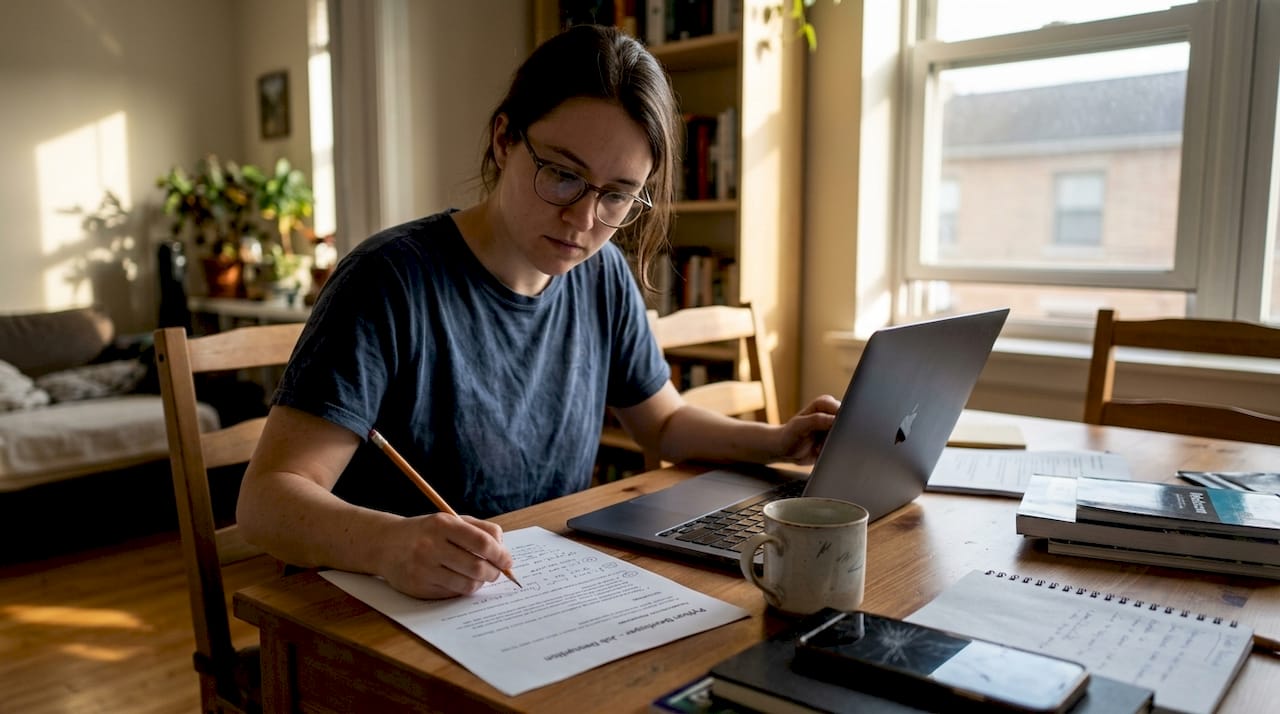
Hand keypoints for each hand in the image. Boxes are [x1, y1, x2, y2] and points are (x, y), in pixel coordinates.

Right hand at [379, 513, 514, 598]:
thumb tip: (503, 550)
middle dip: (493, 572)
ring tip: (479, 576)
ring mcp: (423, 569)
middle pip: (477, 566)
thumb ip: (479, 529)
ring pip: (466, 584)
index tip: (507, 561)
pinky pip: (452, 594)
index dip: (500, 554)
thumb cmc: (426, 532)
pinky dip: (462, 589)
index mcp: (442, 525)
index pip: (482, 542)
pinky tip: (460, 580)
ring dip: (480, 583)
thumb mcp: (450, 520)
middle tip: (496, 572)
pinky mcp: (418, 587)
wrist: (386, 544)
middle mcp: (431, 546)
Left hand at [775, 394, 839, 463]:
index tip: (830, 429)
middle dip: (835, 434)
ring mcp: (833, 428)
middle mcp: (830, 414)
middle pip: (845, 423)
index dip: (838, 419)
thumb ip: (816, 420)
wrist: (784, 451)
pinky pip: (840, 447)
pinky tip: (818, 451)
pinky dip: (831, 451)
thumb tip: (834, 419)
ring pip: (844, 437)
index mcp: (823, 404)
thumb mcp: (799, 426)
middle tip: (820, 440)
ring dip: (831, 444)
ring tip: (817, 446)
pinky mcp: (834, 440)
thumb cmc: (788, 435)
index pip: (840, 407)